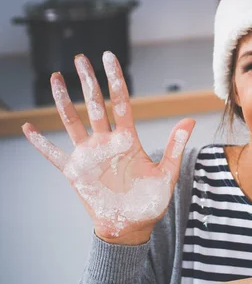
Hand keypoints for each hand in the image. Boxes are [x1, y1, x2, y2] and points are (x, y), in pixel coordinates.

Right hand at [22, 52, 195, 244]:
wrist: (133, 226)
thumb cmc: (151, 201)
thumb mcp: (167, 173)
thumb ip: (175, 146)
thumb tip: (190, 120)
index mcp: (128, 140)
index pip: (120, 103)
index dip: (114, 80)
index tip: (109, 58)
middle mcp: (106, 143)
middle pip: (94, 105)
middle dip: (87, 81)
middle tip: (80, 58)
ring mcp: (89, 155)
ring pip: (73, 122)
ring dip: (63, 101)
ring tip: (56, 77)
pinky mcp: (75, 172)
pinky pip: (54, 154)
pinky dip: (41, 143)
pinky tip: (28, 127)